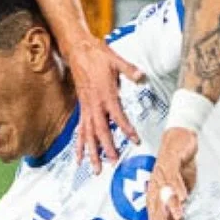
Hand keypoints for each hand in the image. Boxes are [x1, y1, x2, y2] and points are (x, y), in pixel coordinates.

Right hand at [68, 31, 144, 169]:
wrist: (78, 51)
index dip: (126, 129)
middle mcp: (94, 105)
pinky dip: (80, 145)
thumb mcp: (116, 59)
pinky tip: (79, 157)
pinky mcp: (82, 109)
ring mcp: (86, 108)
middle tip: (113, 162)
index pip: (117, 116)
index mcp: (105, 95)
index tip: (134, 140)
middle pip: (100, 131)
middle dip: (107, 148)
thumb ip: (129, 69)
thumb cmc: (97, 55)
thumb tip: (141, 76)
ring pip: (88, 135)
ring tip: (95, 169)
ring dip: (92, 152)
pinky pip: (80, 131)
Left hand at [147, 126, 198, 219]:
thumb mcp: (180, 191)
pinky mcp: (170, 162)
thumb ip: (175, 208)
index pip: (155, 219)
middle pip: (156, 210)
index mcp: (156, 195)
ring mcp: (162, 174)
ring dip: (170, 207)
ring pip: (165, 194)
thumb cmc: (178, 167)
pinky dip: (177, 186)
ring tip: (177, 219)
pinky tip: (182, 196)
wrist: (179, 139)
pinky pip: (173, 176)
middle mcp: (156, 187)